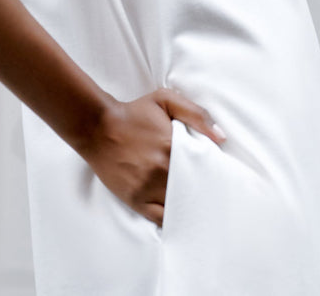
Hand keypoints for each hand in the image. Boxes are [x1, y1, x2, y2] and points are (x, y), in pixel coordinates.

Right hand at [79, 87, 225, 225]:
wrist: (98, 127)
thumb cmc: (133, 113)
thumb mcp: (164, 100)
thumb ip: (196, 113)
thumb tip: (221, 137)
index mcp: (171, 146)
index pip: (203, 168)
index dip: (213, 173)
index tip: (220, 176)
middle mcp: (161, 170)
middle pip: (193, 189)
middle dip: (204, 192)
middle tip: (214, 195)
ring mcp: (147, 188)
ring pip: (179, 206)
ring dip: (190, 206)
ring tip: (200, 206)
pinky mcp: (135, 200)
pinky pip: (161, 218)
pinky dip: (173, 219)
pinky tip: (181, 216)